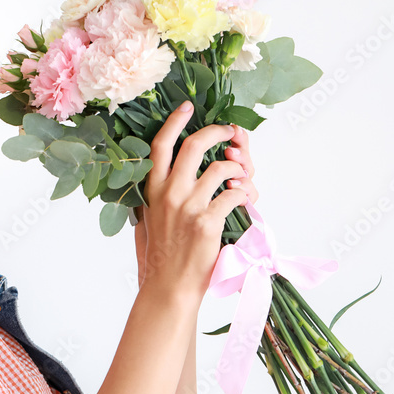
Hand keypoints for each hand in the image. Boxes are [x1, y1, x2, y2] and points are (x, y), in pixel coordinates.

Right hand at [132, 100, 256, 301]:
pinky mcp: (208, 221)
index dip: (175, 121)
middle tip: (229, 133)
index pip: (160, 145)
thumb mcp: (149, 219)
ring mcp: (189, 206)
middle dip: (217, 132)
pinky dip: (244, 193)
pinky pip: (235, 194)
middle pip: (194, 145)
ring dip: (238, 168)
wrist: (169, 285)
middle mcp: (169, 193)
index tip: (187, 107)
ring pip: (221, 168)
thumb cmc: (161, 255)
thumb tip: (167, 175)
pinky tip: (242, 200)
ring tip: (241, 178)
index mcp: (152, 189)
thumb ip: (156, 195)